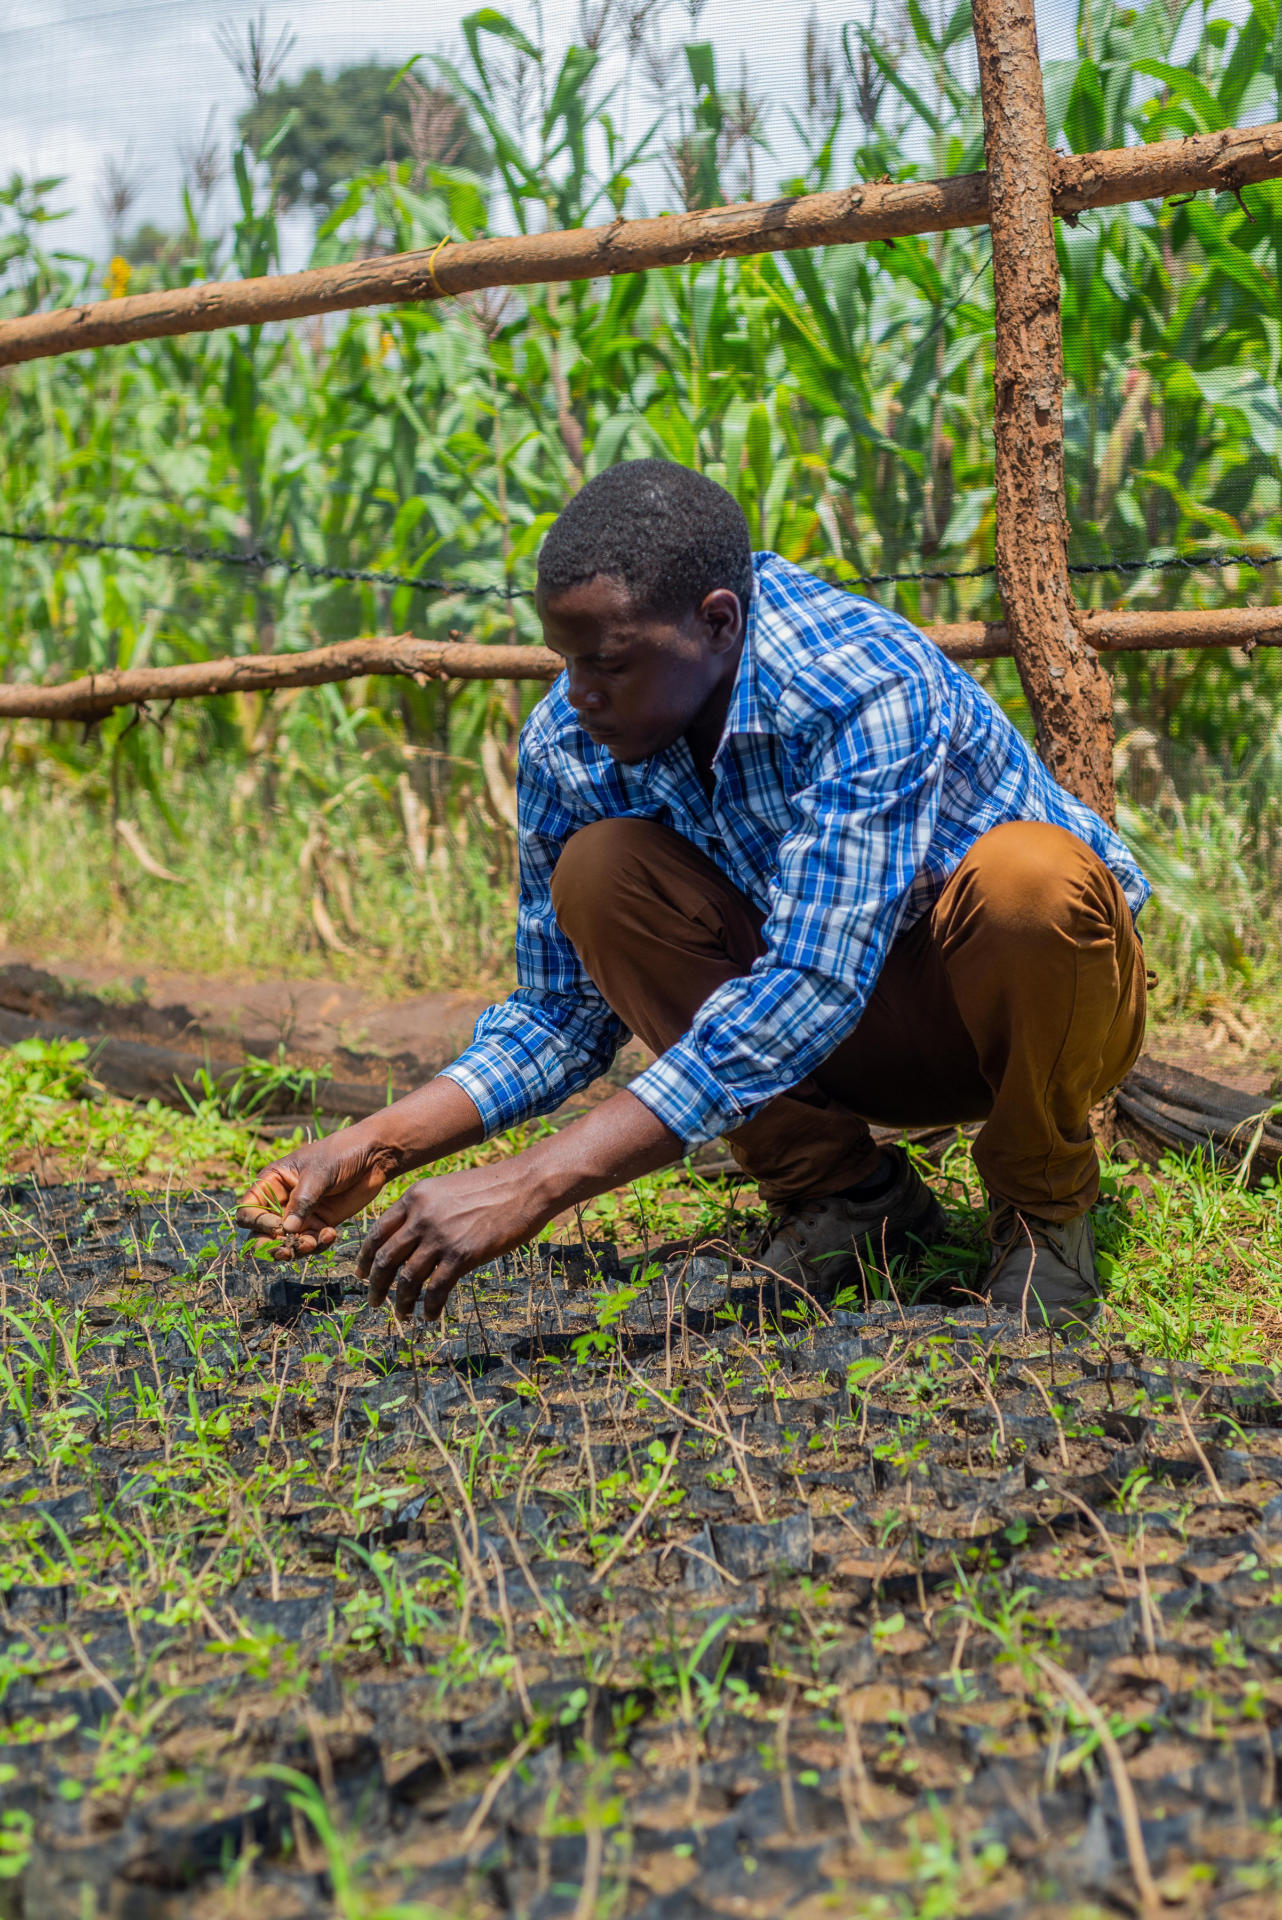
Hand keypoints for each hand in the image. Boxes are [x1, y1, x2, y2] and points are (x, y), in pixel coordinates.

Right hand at [237, 1127, 397, 1257]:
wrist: (374, 1156)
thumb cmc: (341, 1154)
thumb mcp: (318, 1173)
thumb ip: (302, 1202)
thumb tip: (286, 1230)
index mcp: (272, 1182)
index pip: (248, 1211)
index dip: (258, 1224)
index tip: (278, 1226)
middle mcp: (282, 1201)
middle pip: (263, 1234)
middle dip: (273, 1246)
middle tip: (290, 1250)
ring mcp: (301, 1215)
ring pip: (287, 1243)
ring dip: (298, 1248)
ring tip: (315, 1241)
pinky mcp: (320, 1224)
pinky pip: (310, 1244)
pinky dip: (318, 1245)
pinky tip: (331, 1234)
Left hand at [357, 1157, 554, 1319]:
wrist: (526, 1185)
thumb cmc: (492, 1187)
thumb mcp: (447, 1188)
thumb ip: (425, 1209)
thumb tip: (410, 1237)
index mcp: (415, 1197)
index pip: (377, 1232)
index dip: (365, 1257)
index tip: (361, 1274)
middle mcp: (421, 1217)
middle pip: (385, 1259)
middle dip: (376, 1285)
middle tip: (374, 1302)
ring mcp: (441, 1237)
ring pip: (407, 1278)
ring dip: (401, 1301)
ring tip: (402, 1315)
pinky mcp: (463, 1255)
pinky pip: (436, 1289)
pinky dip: (431, 1307)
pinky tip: (432, 1316)